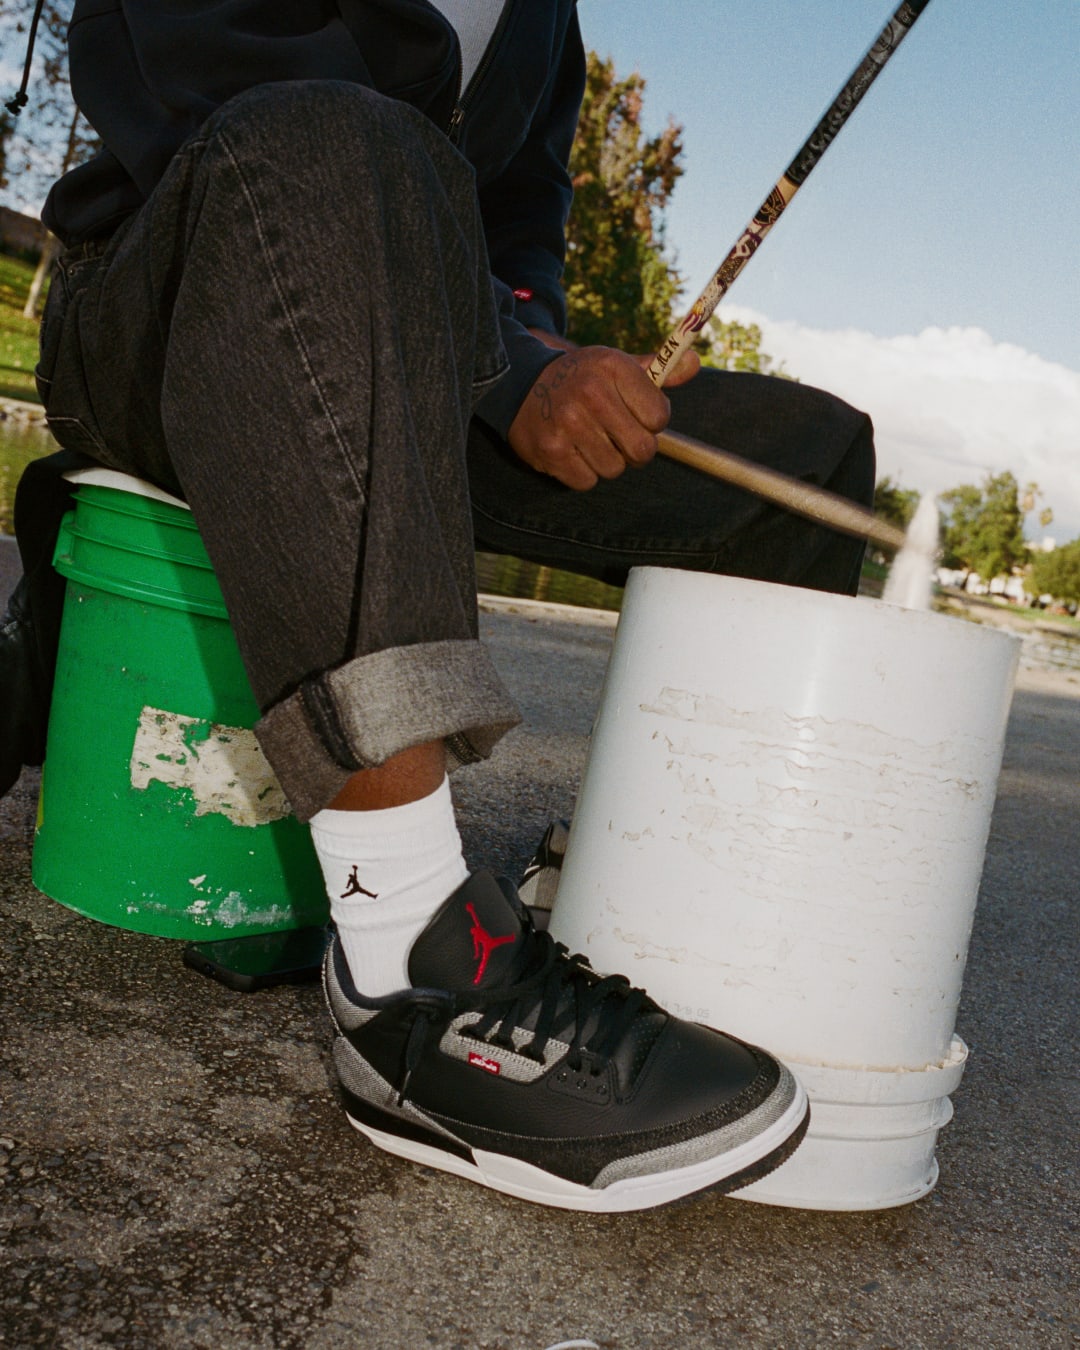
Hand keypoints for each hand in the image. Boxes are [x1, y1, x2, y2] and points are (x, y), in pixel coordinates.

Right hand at [509, 336, 699, 489]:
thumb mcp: (617, 366)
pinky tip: (572, 451)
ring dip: (607, 462)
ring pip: (614, 469)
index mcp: (613, 367)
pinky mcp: (550, 451)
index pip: (659, 417)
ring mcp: (568, 423)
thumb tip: (694, 363)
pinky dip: (583, 473)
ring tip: (590, 441)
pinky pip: (587, 482)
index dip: (652, 423)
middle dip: (635, 450)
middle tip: (618, 437)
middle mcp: (591, 393)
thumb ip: (658, 370)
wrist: (523, 385)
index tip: (636, 416)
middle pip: (642, 450)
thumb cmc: (583, 379)